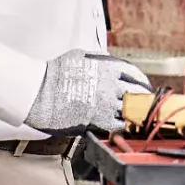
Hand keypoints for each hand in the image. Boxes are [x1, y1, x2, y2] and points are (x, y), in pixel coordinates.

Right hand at [25, 48, 151, 134]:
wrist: (39, 91)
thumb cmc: (55, 73)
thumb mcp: (80, 57)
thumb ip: (98, 60)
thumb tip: (106, 60)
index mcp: (109, 67)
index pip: (135, 75)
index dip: (142, 83)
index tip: (144, 88)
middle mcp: (111, 85)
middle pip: (137, 93)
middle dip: (142, 99)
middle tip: (144, 106)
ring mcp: (106, 103)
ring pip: (131, 111)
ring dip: (133, 114)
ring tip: (134, 118)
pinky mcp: (98, 120)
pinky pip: (118, 125)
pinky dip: (122, 126)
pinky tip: (120, 127)